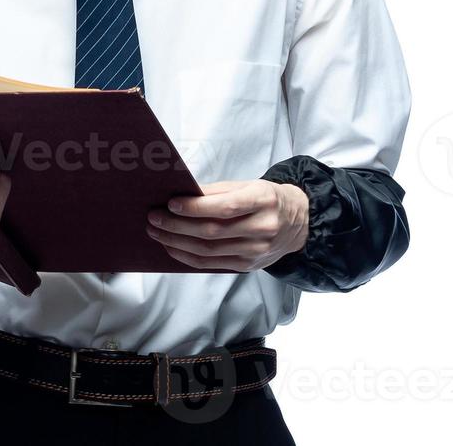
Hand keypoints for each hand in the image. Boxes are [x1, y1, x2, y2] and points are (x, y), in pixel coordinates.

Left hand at [145, 179, 308, 271]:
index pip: (226, 207)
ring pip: (209, 251)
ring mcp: (256, 251)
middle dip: (177, 226)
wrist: (298, 223)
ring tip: (156, 232)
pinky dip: (188, 257)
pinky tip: (172, 247)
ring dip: (177, 243)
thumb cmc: (267, 199)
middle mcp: (262, 228)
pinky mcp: (248, 266)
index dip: (196, 208)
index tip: (171, 204)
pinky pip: (212, 264)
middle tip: (153, 218)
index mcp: (263, 201)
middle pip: (213, 232)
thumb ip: (216, 191)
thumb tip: (181, 195)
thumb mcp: (247, 185)